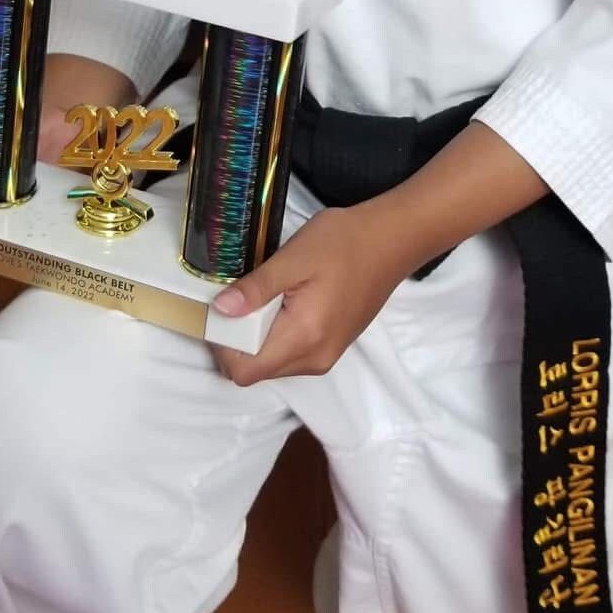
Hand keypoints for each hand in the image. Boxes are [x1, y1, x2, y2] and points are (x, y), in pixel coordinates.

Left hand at [208, 206, 416, 386]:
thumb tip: (220, 311)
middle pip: (257, 371)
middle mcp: (316, 358)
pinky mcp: (332, 347)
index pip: (245, 371)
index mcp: (304, 337)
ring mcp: (327, 356)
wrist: (392, 241)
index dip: (223, 347)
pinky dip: (276, 337)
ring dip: (257, 339)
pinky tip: (283, 303)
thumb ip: (256, 288)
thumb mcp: (294, 258)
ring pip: (273, 365)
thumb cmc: (344, 242)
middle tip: (240, 299)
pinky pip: (291, 355)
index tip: (222, 313)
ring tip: (263, 298)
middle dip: (238, 342)